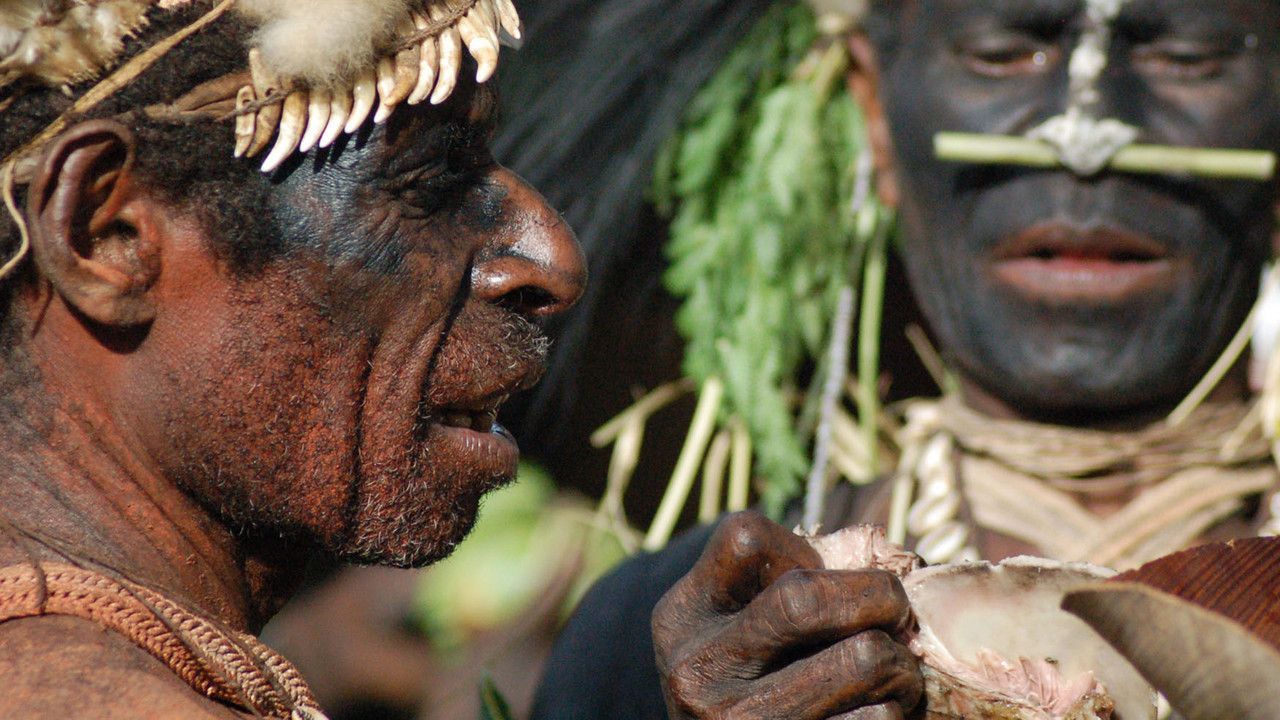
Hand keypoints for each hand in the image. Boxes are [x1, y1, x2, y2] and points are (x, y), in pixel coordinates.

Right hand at [652, 512, 921, 719]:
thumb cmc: (745, 683)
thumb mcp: (727, 629)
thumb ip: (779, 585)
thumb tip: (892, 569)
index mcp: (682, 618)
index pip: (745, 539)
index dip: (801, 548)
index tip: (821, 576)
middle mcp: (700, 671)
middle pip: (807, 598)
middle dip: (879, 596)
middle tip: (897, 614)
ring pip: (865, 659)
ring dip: (901, 662)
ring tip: (893, 670)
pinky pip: (879, 718)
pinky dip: (897, 710)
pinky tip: (879, 708)